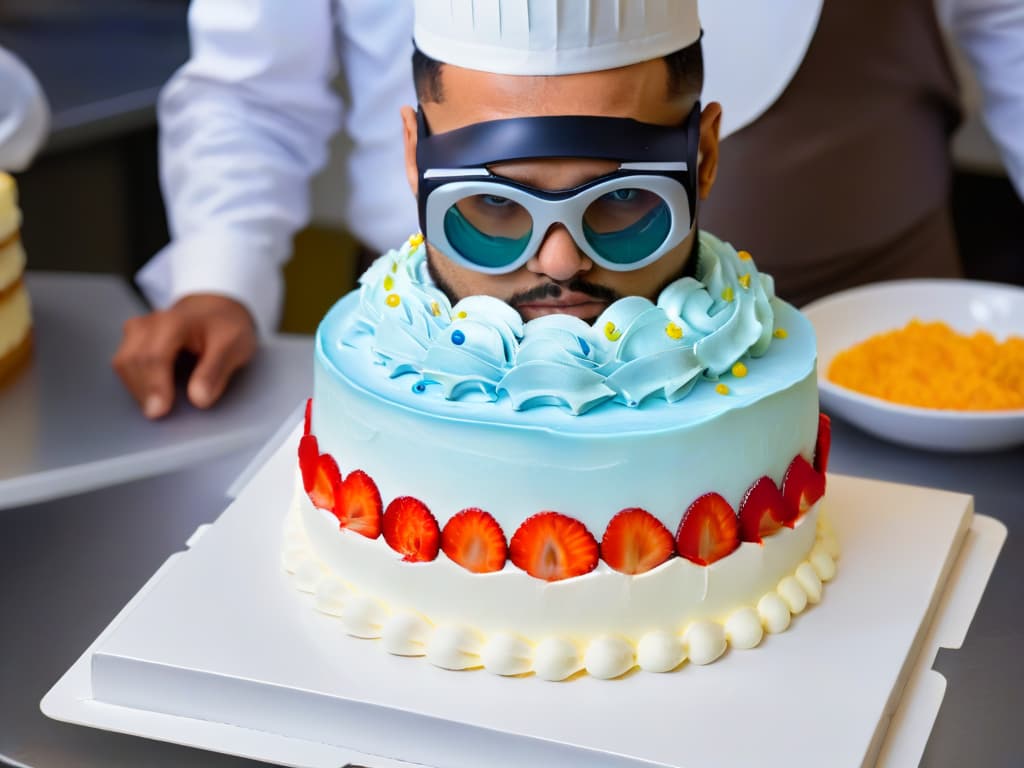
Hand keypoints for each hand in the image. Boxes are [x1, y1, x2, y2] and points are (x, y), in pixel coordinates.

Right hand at [113, 294, 257, 418]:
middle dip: (143, 391)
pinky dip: (135, 383)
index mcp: (176, 322)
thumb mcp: (233, 346)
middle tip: (159, 414)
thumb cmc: (224, 328)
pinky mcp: (131, 340)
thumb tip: (199, 400)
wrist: (215, 310)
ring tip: (160, 405)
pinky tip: (153, 394)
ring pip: (123, 364)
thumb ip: (216, 372)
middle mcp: (150, 323)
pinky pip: (124, 365)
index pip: (156, 355)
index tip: (159, 411)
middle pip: (133, 361)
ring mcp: (136, 330)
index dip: (155, 385)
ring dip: (137, 388)